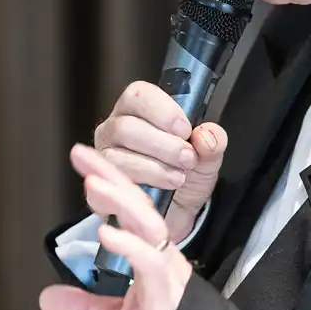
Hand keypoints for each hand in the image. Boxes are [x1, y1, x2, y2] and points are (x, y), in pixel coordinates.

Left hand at [39, 144, 194, 309]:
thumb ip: (84, 307)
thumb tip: (47, 296)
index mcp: (152, 258)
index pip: (129, 211)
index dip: (108, 183)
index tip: (84, 160)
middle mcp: (162, 257)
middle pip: (140, 205)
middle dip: (112, 176)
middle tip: (82, 152)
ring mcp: (168, 272)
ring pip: (148, 224)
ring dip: (119, 201)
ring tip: (92, 183)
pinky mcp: (169, 292)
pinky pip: (150, 259)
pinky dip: (128, 244)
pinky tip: (106, 232)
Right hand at [93, 81, 227, 240]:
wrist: (178, 214)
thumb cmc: (186, 176)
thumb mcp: (208, 157)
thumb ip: (213, 141)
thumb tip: (206, 136)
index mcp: (138, 111)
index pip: (138, 95)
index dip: (162, 111)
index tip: (185, 130)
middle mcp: (114, 130)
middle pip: (125, 127)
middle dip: (162, 145)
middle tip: (187, 158)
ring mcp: (101, 159)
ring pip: (117, 157)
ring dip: (154, 169)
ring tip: (178, 178)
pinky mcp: (98, 188)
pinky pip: (109, 186)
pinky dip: (138, 190)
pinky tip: (156, 195)